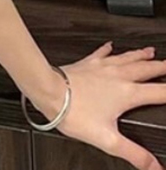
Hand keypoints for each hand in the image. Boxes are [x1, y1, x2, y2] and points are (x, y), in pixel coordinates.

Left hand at [31, 42, 165, 169]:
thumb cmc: (74, 111)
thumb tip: (155, 167)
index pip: (159, 92)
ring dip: (141, 55)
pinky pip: (101, 53)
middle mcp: (117, 76)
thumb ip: (134, 154)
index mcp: (127, 94)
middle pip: (146, 69)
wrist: (48, 90)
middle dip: (162, 67)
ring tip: (150, 51)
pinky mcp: (86, 63)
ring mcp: (101, 67)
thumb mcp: (108, 139)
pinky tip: (110, 45)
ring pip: (127, 58)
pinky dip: (109, 49)